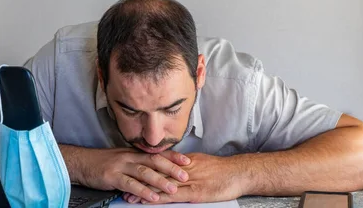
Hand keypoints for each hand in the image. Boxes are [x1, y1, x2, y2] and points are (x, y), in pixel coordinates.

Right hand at [81, 148, 190, 202]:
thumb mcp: (122, 159)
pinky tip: (151, 197)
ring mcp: (121, 165)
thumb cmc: (102, 163)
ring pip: (144, 172)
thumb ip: (137, 164)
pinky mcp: (112, 176)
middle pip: (154, 160)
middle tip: (186, 175)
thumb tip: (155, 170)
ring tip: (172, 188)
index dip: (172, 157)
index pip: (156, 153)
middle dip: (171, 168)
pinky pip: (130, 184)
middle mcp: (129, 156)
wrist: (82, 162)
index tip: (187, 160)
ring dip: (160, 180)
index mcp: (133, 153)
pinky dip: (142, 191)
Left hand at [124, 153, 243, 203]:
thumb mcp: (204, 164)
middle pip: (157, 174)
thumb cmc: (225, 170)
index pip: (161, 164)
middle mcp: (184, 168)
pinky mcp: (195, 192)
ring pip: (161, 185)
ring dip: (143, 191)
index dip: (144, 169)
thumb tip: (177, 169)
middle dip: (139, 180)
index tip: (131, 173)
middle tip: (122, 185)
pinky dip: (158, 198)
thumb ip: (189, 167)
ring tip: (128, 196)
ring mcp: (189, 180)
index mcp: (186, 161)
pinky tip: (148, 201)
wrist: (240, 173)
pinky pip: (173, 195)